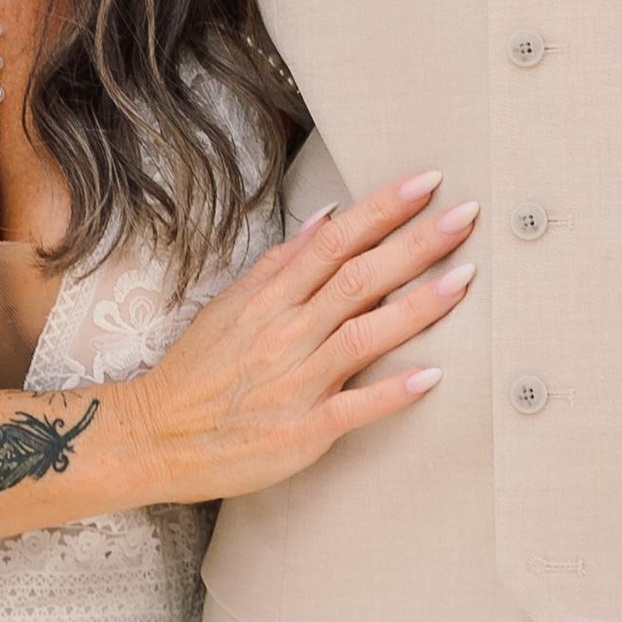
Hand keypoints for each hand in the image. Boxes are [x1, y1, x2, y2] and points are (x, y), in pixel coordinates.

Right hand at [103, 176, 476, 506]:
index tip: (426, 184)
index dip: (383, 210)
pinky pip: (353, 408)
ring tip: (464, 280)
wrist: (156, 438)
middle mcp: (286, 333)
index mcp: (271, 299)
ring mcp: (295, 382)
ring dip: (417, 307)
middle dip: (416, 244)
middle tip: (465, 215)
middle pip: (358, 278)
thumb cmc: (198, 371)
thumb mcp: (230, 305)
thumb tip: (326, 217)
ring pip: (363, 335)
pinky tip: (432, 376)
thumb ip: (280, 263)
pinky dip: (392, 392)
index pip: (334, 241)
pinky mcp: (302, 431)